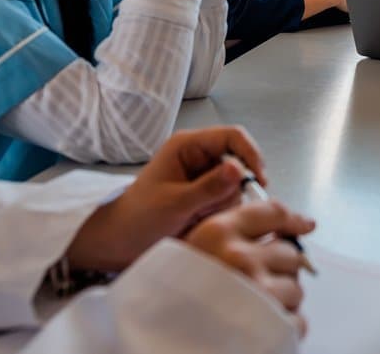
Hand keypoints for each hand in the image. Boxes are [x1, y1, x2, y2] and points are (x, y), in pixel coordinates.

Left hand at [63, 126, 265, 272]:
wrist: (120, 242)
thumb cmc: (139, 218)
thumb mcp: (175, 203)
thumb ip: (208, 188)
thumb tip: (239, 170)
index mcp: (187, 146)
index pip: (233, 136)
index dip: (250, 154)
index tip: (258, 180)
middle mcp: (198, 156)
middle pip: (239, 162)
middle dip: (231, 189)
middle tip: (210, 210)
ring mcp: (203, 176)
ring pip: (236, 186)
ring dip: (223, 205)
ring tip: (196, 218)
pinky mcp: (206, 195)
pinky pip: (228, 201)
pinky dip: (220, 214)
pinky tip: (199, 222)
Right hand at [186, 201, 316, 336]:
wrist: (158, 342)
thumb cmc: (173, 298)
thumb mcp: (193, 249)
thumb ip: (230, 235)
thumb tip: (279, 231)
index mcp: (218, 232)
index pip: (273, 212)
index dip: (292, 220)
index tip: (304, 225)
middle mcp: (239, 256)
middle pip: (290, 252)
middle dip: (281, 269)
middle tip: (260, 284)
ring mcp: (257, 290)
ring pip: (296, 287)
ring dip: (282, 300)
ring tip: (255, 308)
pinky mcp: (270, 323)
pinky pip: (297, 320)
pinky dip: (285, 326)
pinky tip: (263, 326)